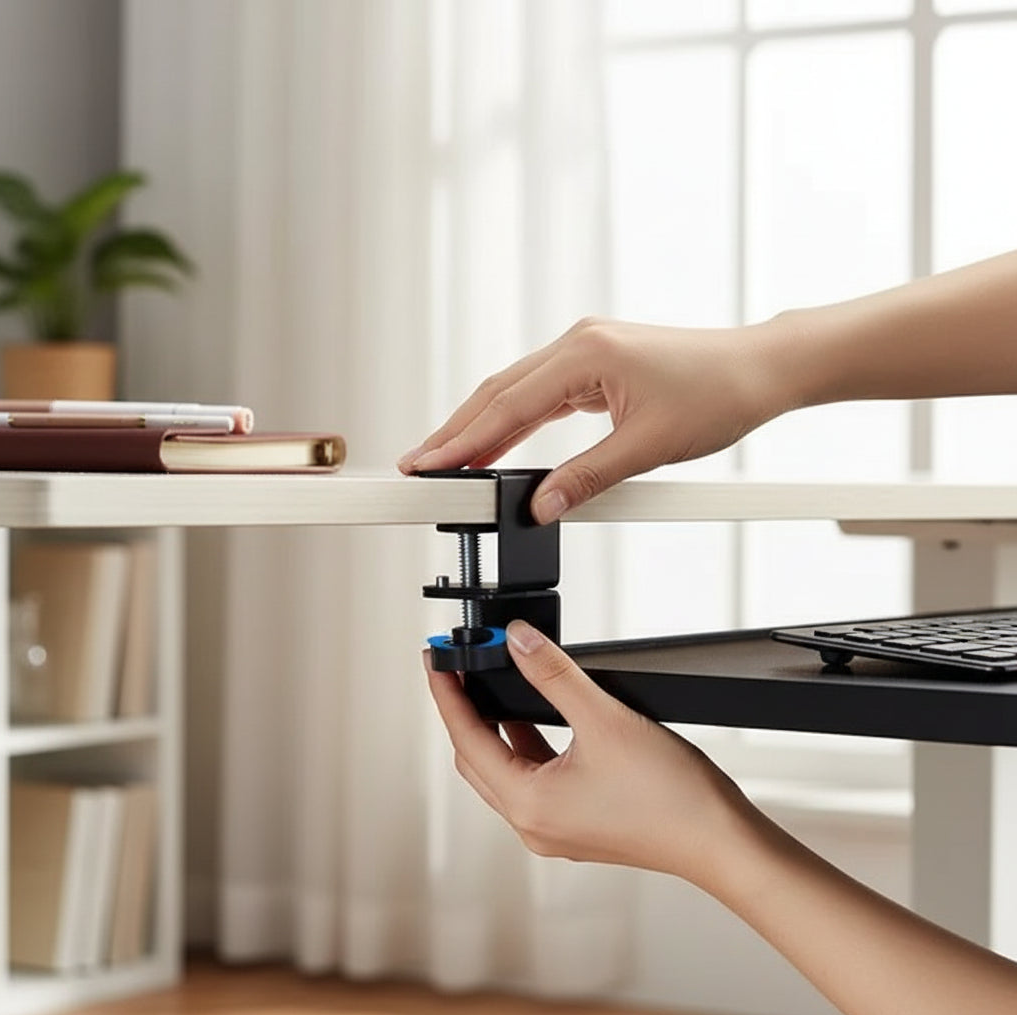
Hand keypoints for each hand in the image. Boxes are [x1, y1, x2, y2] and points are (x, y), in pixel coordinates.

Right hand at [400, 317, 785, 522]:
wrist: (759, 369)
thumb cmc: (718, 393)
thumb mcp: (648, 446)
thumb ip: (587, 478)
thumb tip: (541, 506)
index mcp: (585, 353)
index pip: (507, 405)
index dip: (462, 440)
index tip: (428, 464)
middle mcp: (578, 344)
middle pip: (498, 392)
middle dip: (456, 431)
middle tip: (419, 465)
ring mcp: (585, 351)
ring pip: (516, 392)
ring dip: (482, 427)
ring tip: (449, 461)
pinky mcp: (596, 366)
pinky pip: (541, 396)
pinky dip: (515, 422)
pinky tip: (498, 446)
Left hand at [424, 619, 762, 888]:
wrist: (719, 840)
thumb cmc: (672, 798)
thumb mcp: (604, 719)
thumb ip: (554, 675)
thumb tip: (518, 643)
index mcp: (528, 804)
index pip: (466, 738)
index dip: (447, 694)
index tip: (435, 661)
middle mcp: (534, 824)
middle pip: (477, 757)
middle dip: (466, 710)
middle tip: (460, 668)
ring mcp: (554, 828)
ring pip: (504, 769)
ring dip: (497, 726)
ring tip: (496, 683)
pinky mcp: (576, 824)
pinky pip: (533, 779)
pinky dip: (526, 745)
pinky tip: (538, 718)